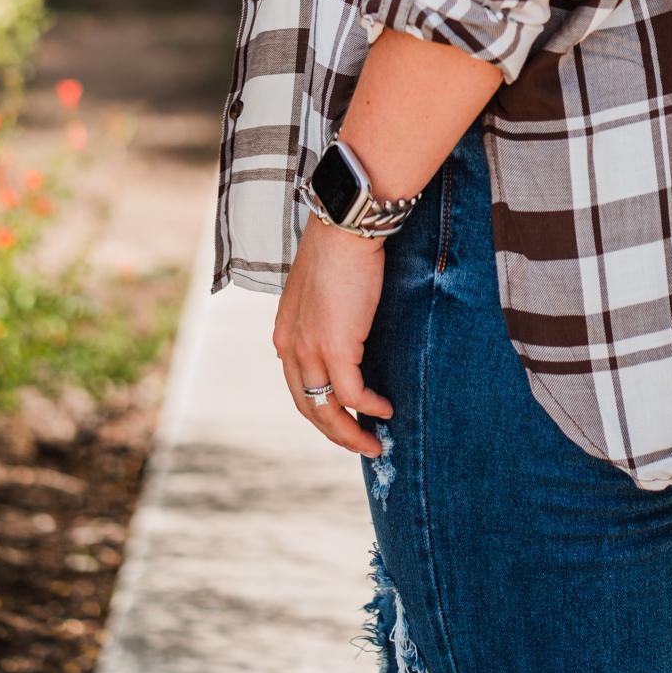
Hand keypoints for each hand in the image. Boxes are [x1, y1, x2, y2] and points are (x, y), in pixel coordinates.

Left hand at [271, 214, 392, 455]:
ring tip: (373, 443)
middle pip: (308, 406)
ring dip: (350, 432)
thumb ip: (322, 315)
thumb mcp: (319, 289)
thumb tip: (343, 328)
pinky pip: (353, 394)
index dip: (319, 408)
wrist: (344, 228)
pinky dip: (369, 407)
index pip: (297, 385)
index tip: (341, 418)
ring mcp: (311, 351)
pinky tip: (386, 411)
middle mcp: (290, 348)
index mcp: (284, 334)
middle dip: (334, 432)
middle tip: (360, 444)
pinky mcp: (337, 348)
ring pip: (327, 409)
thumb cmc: (338, 248)